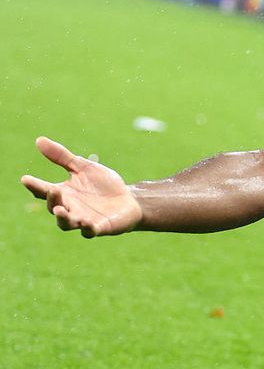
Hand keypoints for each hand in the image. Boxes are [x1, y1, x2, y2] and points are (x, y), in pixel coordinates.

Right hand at [21, 137, 141, 237]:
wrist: (129, 200)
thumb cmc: (104, 185)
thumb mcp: (83, 167)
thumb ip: (62, 157)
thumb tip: (39, 140)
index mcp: (64, 193)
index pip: (44, 190)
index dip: (34, 185)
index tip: (25, 178)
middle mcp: (70, 208)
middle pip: (54, 207)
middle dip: (52, 199)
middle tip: (53, 189)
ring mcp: (83, 219)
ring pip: (67, 223)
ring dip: (63, 218)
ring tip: (60, 210)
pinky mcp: (98, 227)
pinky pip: (89, 232)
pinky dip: (87, 228)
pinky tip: (87, 222)